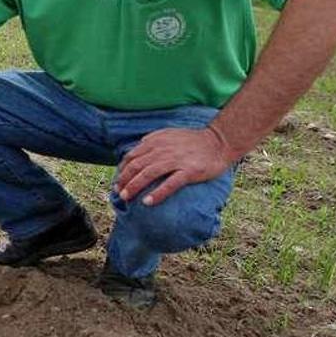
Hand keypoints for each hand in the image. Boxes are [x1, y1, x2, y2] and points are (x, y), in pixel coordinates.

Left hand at [115, 127, 233, 205]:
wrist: (219, 142)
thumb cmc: (193, 140)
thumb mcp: (169, 134)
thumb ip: (153, 139)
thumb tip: (139, 145)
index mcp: (156, 142)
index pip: (132, 156)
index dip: (121, 170)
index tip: (117, 182)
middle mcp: (163, 150)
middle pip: (136, 166)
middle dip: (124, 180)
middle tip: (117, 193)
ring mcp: (176, 161)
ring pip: (148, 174)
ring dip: (134, 186)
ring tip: (125, 198)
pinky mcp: (189, 171)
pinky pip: (170, 184)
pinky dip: (157, 193)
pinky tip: (147, 202)